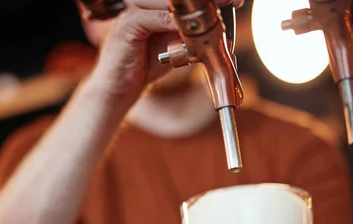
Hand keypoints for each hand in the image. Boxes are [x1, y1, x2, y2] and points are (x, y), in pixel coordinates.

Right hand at [88, 0, 243, 101]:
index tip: (232, 0)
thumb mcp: (174, 44)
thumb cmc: (145, 64)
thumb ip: (189, 30)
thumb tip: (216, 22)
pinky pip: (157, 18)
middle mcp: (141, 1)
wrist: (120, 87)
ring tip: (215, 13)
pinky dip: (175, 24)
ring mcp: (133, 9)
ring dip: (194, 7)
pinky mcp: (128, 23)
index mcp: (151, 4)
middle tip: (231, 1)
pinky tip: (190, 30)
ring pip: (167, 2)